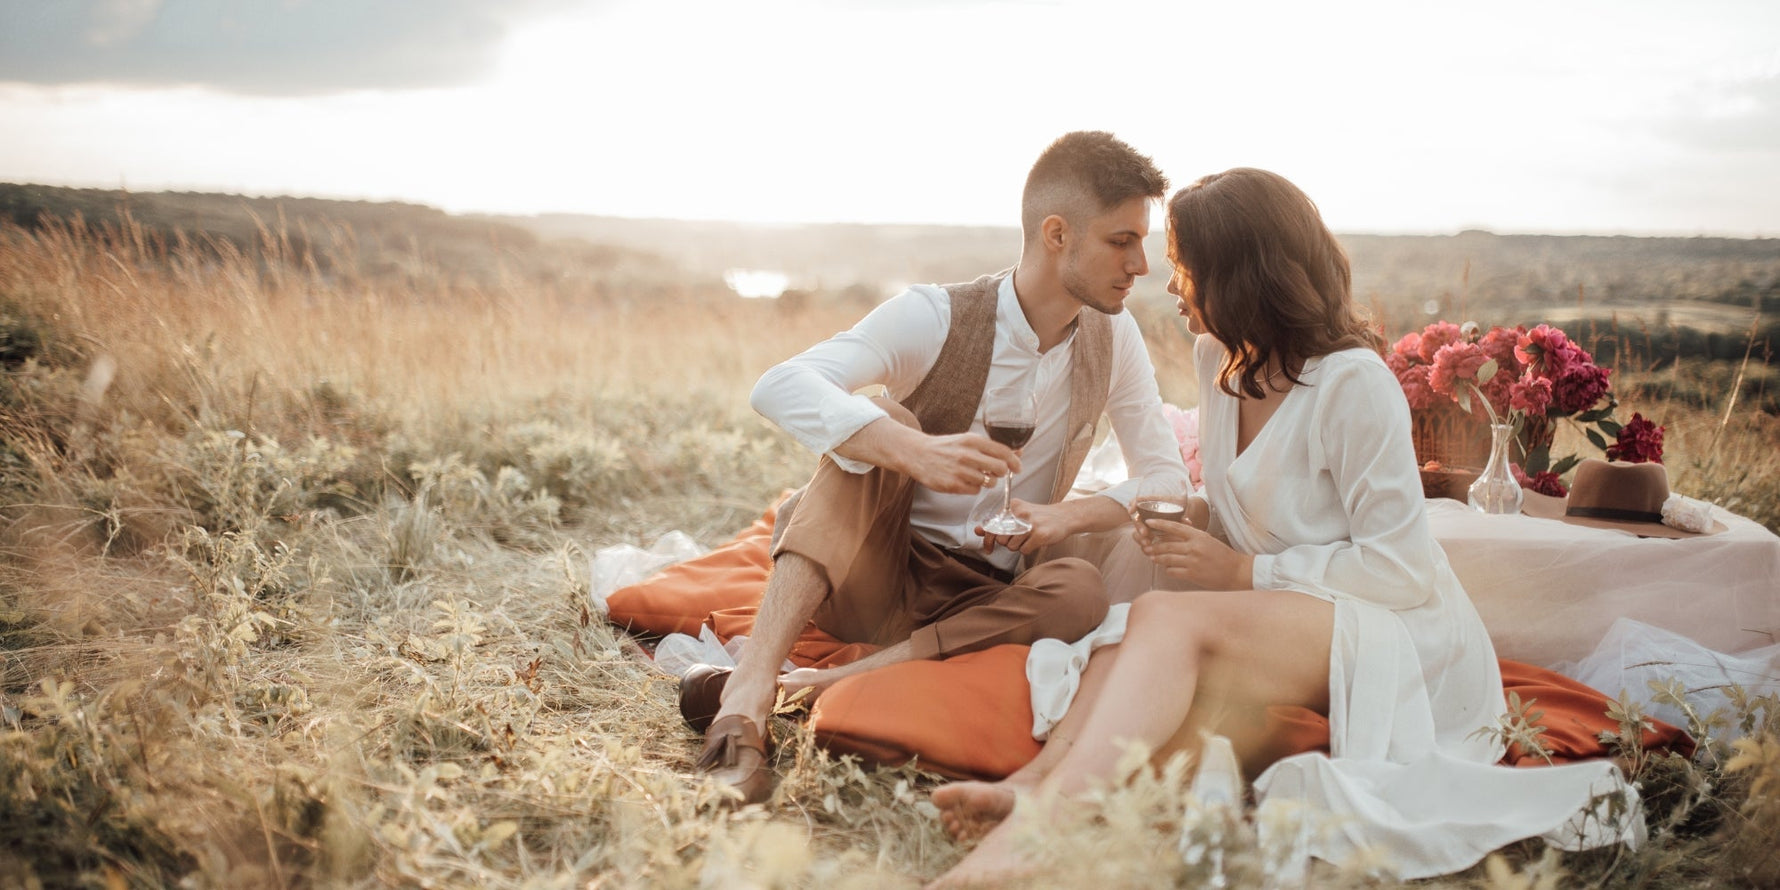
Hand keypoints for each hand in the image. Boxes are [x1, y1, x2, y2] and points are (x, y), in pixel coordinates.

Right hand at [902, 432, 1021, 494]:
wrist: (918, 454)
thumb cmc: (946, 447)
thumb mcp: (968, 440)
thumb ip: (991, 447)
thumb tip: (1018, 452)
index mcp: (973, 440)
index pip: (1003, 452)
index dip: (1015, 462)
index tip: (1018, 468)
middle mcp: (967, 455)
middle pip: (1000, 469)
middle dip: (1001, 473)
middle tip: (995, 472)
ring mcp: (960, 471)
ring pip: (989, 482)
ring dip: (987, 481)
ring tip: (976, 475)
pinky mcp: (953, 485)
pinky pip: (975, 491)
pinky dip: (974, 488)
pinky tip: (965, 481)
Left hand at [976, 499, 1072, 555]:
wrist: (1064, 516)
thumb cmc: (1039, 517)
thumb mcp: (1018, 514)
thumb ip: (999, 522)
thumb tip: (978, 531)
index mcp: (1013, 506)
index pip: (993, 526)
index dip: (988, 539)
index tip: (988, 548)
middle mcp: (1021, 513)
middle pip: (1001, 539)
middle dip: (1008, 543)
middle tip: (1019, 537)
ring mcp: (1031, 524)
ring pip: (1011, 546)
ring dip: (1019, 546)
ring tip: (1029, 537)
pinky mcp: (1040, 534)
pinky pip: (1024, 550)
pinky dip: (1028, 549)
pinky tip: (1036, 541)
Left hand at [1135, 516, 1252, 589]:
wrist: (1236, 571)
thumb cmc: (1222, 555)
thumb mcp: (1208, 539)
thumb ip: (1192, 536)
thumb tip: (1173, 532)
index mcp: (1198, 536)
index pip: (1175, 527)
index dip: (1159, 524)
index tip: (1148, 522)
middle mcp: (1194, 547)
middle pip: (1167, 544)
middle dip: (1154, 546)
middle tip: (1146, 546)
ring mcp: (1192, 561)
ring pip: (1167, 558)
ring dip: (1158, 558)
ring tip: (1153, 558)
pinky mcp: (1192, 574)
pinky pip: (1173, 571)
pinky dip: (1168, 570)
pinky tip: (1168, 569)